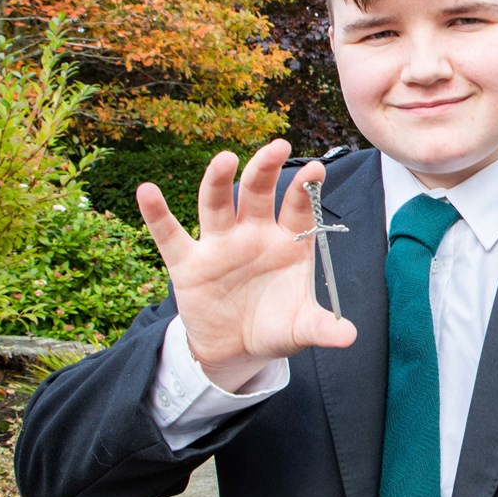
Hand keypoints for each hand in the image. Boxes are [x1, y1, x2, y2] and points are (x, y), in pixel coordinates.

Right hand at [137, 139, 357, 390]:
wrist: (237, 349)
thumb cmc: (275, 327)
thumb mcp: (301, 329)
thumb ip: (324, 328)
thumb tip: (350, 337)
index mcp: (287, 242)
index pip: (297, 208)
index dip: (305, 189)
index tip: (316, 169)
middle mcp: (253, 234)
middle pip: (258, 193)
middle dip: (266, 169)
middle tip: (278, 146)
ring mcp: (219, 245)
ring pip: (217, 204)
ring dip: (219, 181)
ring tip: (225, 159)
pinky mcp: (188, 263)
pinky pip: (169, 235)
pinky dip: (157, 214)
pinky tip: (147, 191)